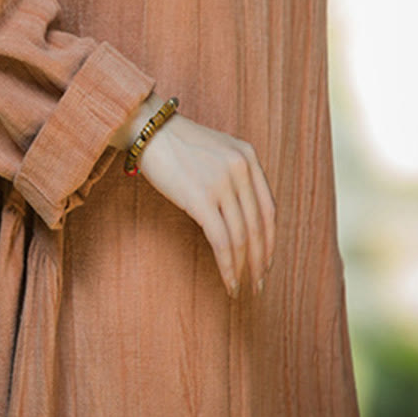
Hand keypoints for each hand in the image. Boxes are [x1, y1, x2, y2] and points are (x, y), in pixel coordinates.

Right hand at [111, 93, 275, 297]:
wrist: (148, 130)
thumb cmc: (175, 144)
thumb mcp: (215, 151)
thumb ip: (233, 174)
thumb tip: (240, 215)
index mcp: (248, 157)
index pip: (268, 207)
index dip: (269, 239)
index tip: (266, 260)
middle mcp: (241, 168)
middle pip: (258, 225)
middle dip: (260, 259)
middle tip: (259, 282)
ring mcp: (222, 183)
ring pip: (241, 236)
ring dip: (243, 267)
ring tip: (240, 286)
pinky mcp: (201, 198)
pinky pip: (222, 240)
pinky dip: (228, 265)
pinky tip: (228, 279)